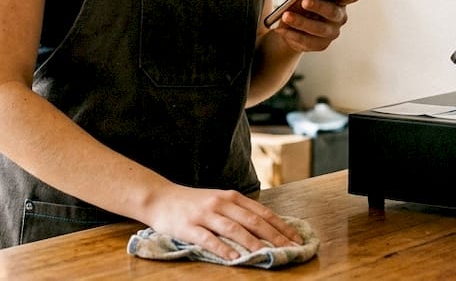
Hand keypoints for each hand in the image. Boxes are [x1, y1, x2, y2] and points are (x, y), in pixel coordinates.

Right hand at [144, 185, 301, 259]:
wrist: (159, 197)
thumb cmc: (192, 202)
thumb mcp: (218, 200)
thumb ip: (238, 211)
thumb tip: (266, 228)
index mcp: (231, 197)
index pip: (261, 212)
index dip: (280, 225)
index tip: (296, 238)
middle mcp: (220, 203)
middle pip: (252, 220)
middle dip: (273, 236)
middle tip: (289, 249)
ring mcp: (204, 214)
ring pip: (233, 229)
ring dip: (252, 243)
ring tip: (266, 255)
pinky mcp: (189, 227)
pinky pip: (208, 239)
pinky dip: (223, 248)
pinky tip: (234, 258)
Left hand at [272, 0, 361, 52]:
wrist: (288, 20)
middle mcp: (340, 16)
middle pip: (334, 12)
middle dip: (319, 6)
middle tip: (304, 2)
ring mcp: (332, 31)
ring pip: (320, 29)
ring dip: (301, 22)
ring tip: (286, 16)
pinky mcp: (321, 44)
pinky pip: (308, 42)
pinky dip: (294, 35)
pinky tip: (283, 29)